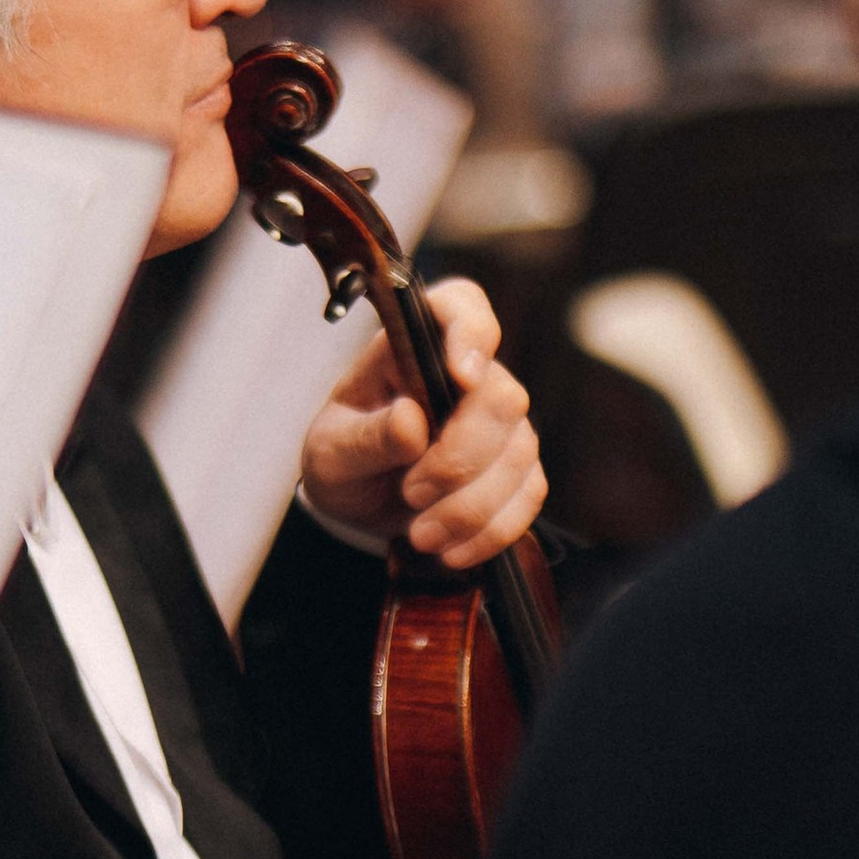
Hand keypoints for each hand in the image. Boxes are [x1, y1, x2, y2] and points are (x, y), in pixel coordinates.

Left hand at [300, 277, 546, 570]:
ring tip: (420, 534)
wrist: (357, 507)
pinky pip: (528, 495)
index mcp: (414, 348)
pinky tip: (451, 550)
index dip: (471, 332)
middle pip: (502, 397)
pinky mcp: (515, 470)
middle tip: (411, 493)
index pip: (461, 308)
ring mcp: (498, 424)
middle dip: (461, 456)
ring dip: (471, 505)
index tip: (461, 376)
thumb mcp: (330, 452)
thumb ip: (365, 438)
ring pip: (520, 451)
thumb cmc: (343, 459)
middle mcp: (467, 377)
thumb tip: (412, 422)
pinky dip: (492, 530)